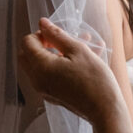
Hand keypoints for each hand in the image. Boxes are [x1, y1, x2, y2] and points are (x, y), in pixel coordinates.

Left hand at [18, 19, 132, 132]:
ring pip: (39, 65)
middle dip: (42, 43)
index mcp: (40, 67)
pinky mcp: (53, 96)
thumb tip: (42, 22)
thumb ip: (57, 35)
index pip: (27, 42)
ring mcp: (44, 90)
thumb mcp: (78, 50)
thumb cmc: (94, 79)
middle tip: (62, 41)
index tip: (59, 35)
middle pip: (27, 54)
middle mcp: (37, 80)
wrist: (105, 110)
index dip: (41, 33)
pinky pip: (48, 76)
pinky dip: (58, 66)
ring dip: (54, 53)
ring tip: (81, 46)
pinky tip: (81, 62)